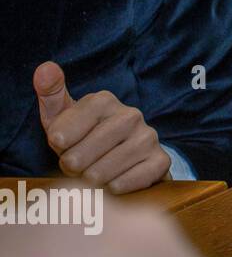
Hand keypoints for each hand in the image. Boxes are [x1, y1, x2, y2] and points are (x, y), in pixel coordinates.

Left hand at [35, 62, 170, 193]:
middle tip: (80, 164)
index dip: (58, 149)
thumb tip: (46, 68)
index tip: (65, 146)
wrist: (126, 158)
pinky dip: (113, 188)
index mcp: (103, 100)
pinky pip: (124, 183)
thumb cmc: (85, 136)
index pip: (60, 136)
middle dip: (73, 169)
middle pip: (78, 158)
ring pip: (100, 173)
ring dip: (91, 181)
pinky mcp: (161, 160)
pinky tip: (114, 181)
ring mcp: (148, 137)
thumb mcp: (62, 115)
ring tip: (95, 173)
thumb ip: (50, 92)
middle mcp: (130, 114)